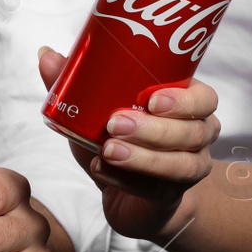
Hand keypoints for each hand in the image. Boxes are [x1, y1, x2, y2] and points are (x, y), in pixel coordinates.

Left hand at [38, 45, 219, 240]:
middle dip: (153, 128)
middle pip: (193, 131)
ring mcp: (189, 169)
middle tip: (115, 123)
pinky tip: (101, 169)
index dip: (184, 99)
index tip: (152, 99)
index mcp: (188, 106)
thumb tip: (46, 53)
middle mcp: (198, 137)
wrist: (129, 194)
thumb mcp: (97, 110)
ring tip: (108, 149)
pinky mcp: (170, 197)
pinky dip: (125, 179)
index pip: (204, 98)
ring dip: (142, 156)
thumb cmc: (119, 140)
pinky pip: (154, 189)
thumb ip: (75, 82)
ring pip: (180, 164)